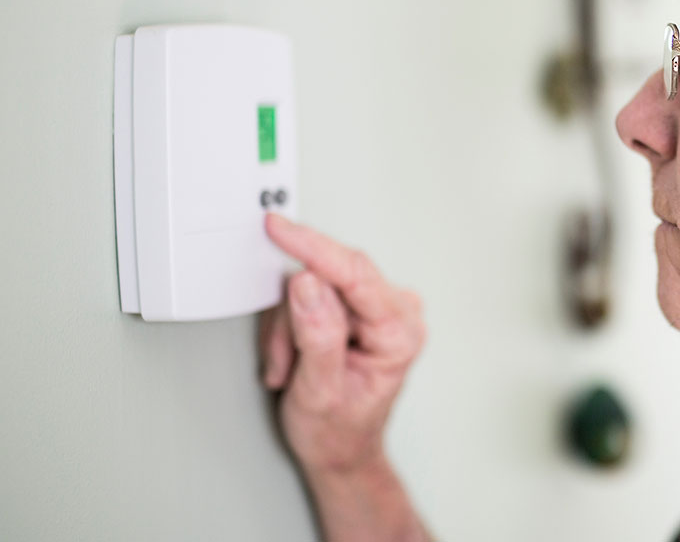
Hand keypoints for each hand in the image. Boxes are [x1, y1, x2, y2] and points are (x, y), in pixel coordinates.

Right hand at [259, 213, 426, 475]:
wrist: (340, 451)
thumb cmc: (338, 431)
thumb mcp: (319, 392)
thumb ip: (316, 335)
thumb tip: (307, 282)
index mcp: (401, 332)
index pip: (355, 273)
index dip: (313, 247)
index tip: (278, 228)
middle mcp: (397, 311)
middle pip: (328, 278)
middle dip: (294, 321)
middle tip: (288, 362)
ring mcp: (378, 306)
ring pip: (311, 287)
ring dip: (289, 329)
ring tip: (293, 368)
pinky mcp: (356, 305)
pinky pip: (309, 295)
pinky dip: (291, 327)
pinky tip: (296, 358)